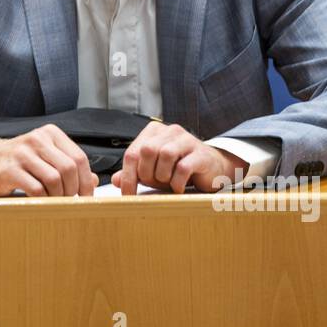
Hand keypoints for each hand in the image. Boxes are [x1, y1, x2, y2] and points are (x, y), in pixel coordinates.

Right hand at [0, 126, 97, 196]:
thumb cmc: (21, 160)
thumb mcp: (47, 156)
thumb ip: (69, 166)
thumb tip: (94, 181)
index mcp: (50, 133)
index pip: (78, 157)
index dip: (86, 180)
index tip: (86, 196)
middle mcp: (37, 139)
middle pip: (68, 168)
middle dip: (74, 190)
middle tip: (70, 201)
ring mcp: (23, 153)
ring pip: (54, 179)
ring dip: (59, 196)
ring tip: (56, 202)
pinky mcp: (10, 170)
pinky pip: (36, 189)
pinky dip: (43, 200)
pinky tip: (41, 202)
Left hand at [110, 122, 246, 194]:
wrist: (210, 169)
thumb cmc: (177, 169)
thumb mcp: (153, 171)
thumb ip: (134, 173)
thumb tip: (115, 180)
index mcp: (154, 132)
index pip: (132, 152)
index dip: (127, 177)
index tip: (127, 196)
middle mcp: (170, 131)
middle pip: (147, 151)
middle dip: (147, 174)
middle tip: (155, 185)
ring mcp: (187, 140)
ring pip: (165, 155)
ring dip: (163, 176)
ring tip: (168, 184)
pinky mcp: (201, 154)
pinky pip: (183, 168)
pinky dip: (177, 182)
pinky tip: (179, 188)